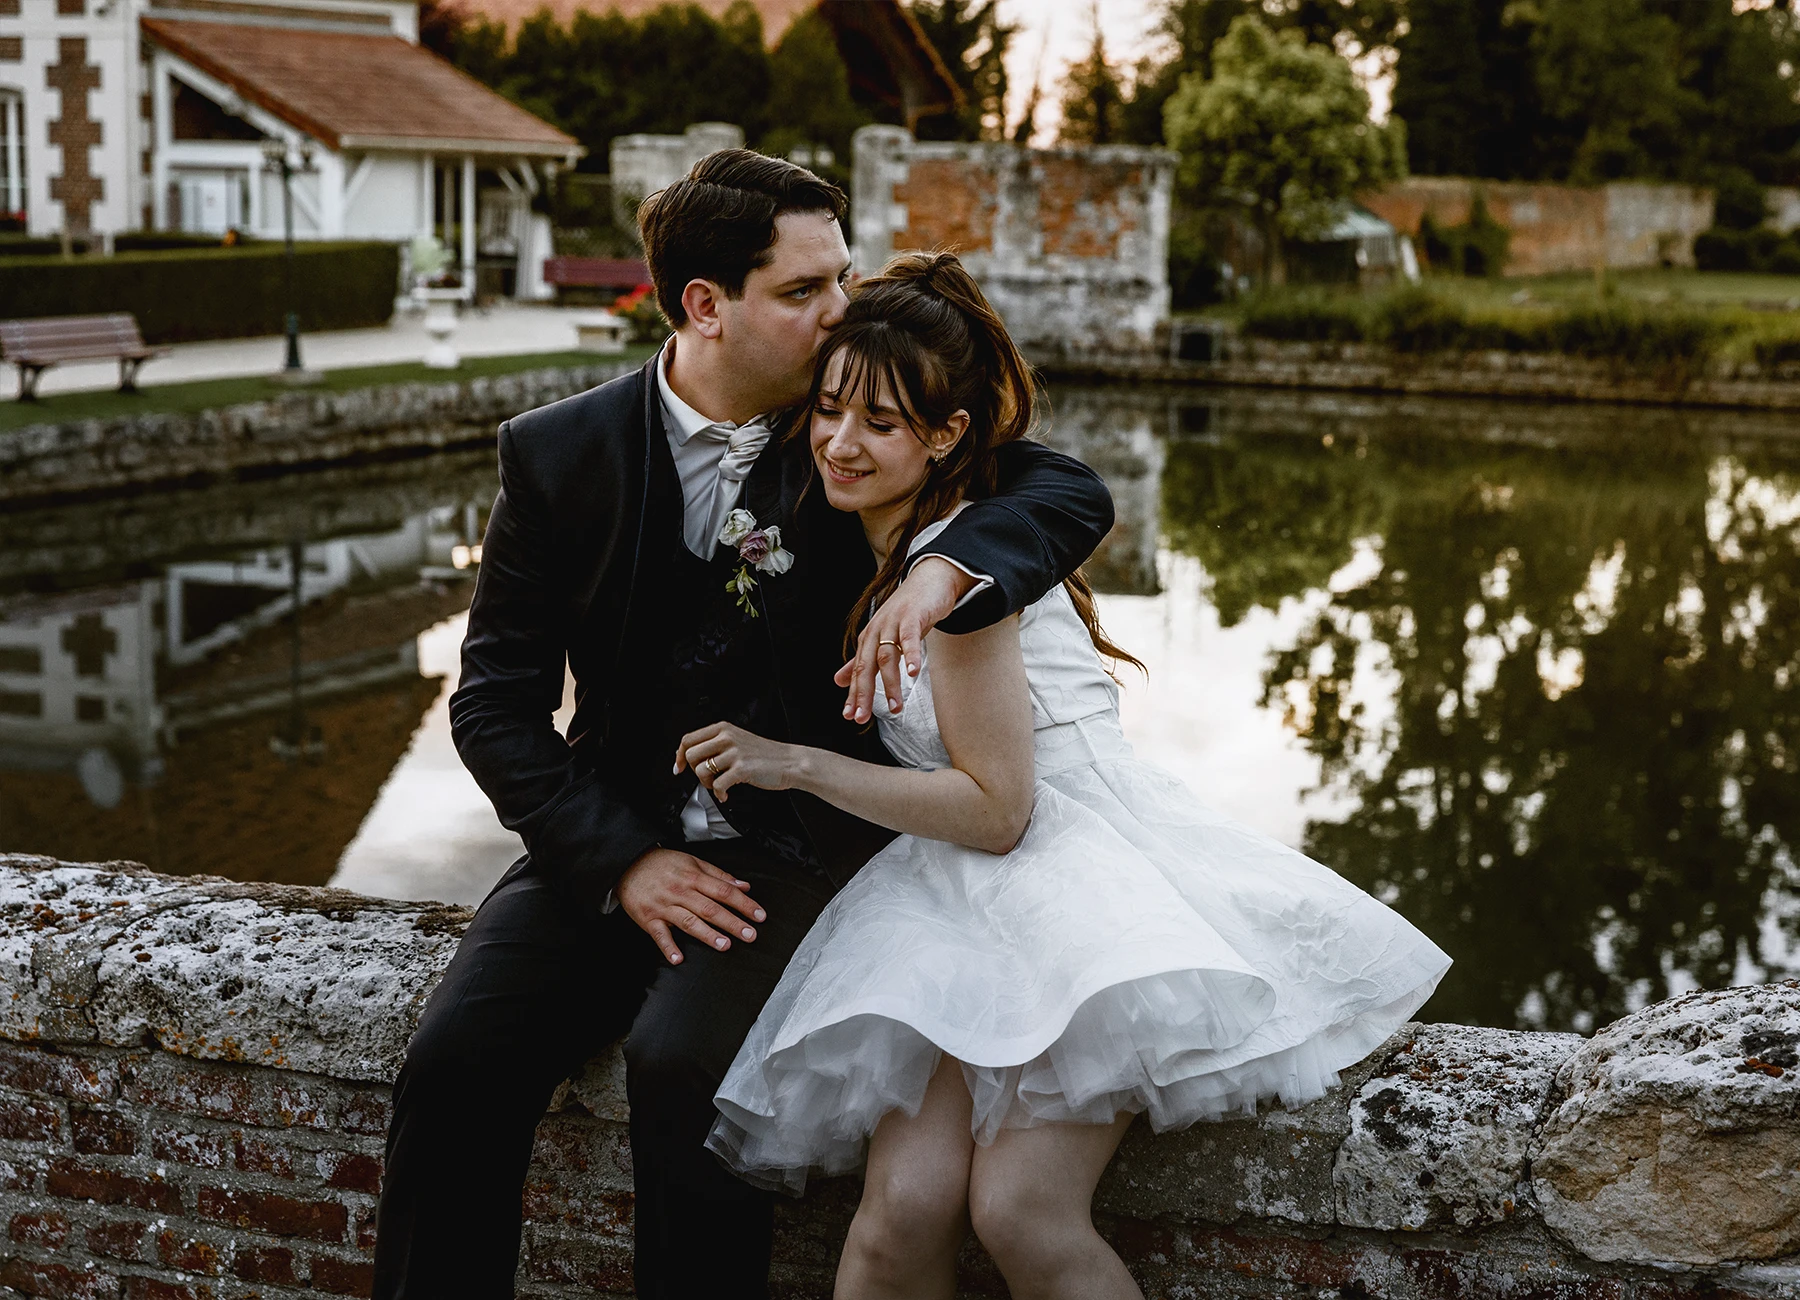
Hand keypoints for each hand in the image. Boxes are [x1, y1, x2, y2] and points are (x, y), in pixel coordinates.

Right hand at [615, 847, 765, 964]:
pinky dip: (668, 947)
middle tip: (750, 935)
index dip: (744, 904)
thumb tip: (744, 885)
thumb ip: (719, 875)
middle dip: (732, 923)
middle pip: (710, 908)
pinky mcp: (648, 919)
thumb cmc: (663, 864)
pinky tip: (678, 959)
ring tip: (724, 945)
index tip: (759, 916)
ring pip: (689, 922)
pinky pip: (659, 935)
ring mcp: (664, 907)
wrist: (628, 863)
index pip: (724, 891)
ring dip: (707, 934)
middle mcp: (681, 892)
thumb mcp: (693, 862)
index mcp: (693, 877)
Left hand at [676, 722, 802, 801]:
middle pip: (691, 755)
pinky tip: (727, 794)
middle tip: (708, 779)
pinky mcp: (741, 768)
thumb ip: (716, 744)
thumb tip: (689, 756)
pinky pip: (717, 786)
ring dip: (707, 784)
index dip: (679, 755)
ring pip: (701, 771)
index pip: (688, 739)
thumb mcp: (738, 739)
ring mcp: (734, 752)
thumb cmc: (765, 754)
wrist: (790, 762)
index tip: (679, 767)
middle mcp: (727, 737)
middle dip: (695, 772)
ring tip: (720, 785)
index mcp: (723, 728)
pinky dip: (719, 794)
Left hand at [835, 556, 974, 722]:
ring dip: (891, 683)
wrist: (929, 581)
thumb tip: (839, 681)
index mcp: (869, 638)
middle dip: (863, 693)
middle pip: (867, 665)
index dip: (853, 694)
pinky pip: (910, 638)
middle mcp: (877, 631)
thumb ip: (863, 660)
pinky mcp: (913, 616)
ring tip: (895, 706)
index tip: (850, 716)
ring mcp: (893, 623)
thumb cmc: (907, 612)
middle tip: (862, 717)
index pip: (858, 671)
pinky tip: (913, 673)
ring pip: (887, 656)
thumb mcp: (883, 637)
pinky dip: (911, 655)